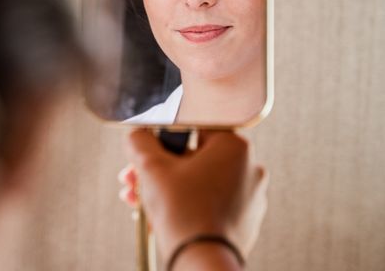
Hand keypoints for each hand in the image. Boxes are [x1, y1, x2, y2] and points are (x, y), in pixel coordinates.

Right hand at [121, 129, 267, 264]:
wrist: (201, 261)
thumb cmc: (183, 212)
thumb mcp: (151, 167)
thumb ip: (140, 141)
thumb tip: (137, 136)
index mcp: (235, 146)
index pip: (193, 127)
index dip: (163, 139)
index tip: (147, 151)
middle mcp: (249, 168)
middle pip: (193, 157)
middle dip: (158, 168)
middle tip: (135, 177)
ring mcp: (249, 197)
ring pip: (199, 182)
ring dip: (166, 187)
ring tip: (139, 199)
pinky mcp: (244, 221)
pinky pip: (209, 204)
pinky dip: (185, 205)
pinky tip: (159, 215)